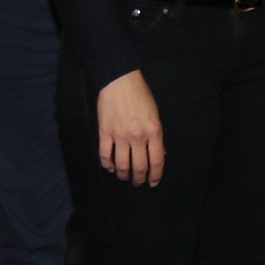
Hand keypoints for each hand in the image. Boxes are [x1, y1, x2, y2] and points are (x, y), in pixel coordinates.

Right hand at [96, 71, 165, 185]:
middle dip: (139, 179)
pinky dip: (107, 165)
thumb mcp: (156, 115)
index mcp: (154, 131)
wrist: (119, 81)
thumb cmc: (140, 96)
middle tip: (138, 183)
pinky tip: (110, 168)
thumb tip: (159, 154)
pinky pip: (105, 155)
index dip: (156, 175)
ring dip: (123, 175)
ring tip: (124, 177)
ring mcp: (120, 135)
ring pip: (121, 164)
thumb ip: (157, 136)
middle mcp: (137, 136)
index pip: (157, 160)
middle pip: (139, 166)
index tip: (153, 182)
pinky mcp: (105, 132)